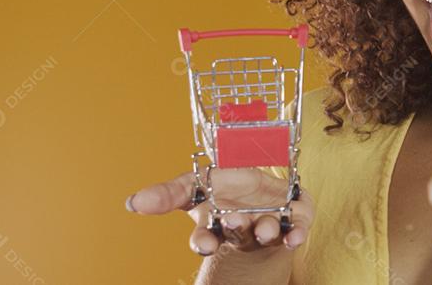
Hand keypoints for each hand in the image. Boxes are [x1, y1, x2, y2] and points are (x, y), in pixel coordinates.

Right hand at [126, 169, 314, 255]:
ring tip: (265, 229)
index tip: (205, 245)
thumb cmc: (226, 192)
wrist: (265, 199)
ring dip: (265, 230)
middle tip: (231, 221)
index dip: (204, 242)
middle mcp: (242, 229)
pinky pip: (298, 227)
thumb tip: (133, 202)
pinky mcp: (296, 218)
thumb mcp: (195, 187)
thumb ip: (168, 194)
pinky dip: (297, 233)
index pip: (206, 238)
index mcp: (216, 224)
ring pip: (266, 231)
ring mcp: (269, 224)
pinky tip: (296, 237)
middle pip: (236, 233)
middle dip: (234, 229)